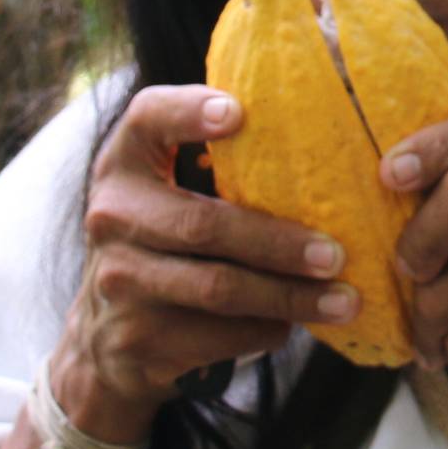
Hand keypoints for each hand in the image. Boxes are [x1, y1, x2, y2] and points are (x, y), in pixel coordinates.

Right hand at [54, 85, 355, 442]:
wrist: (104, 337)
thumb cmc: (164, 243)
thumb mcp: (166, 193)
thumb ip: (218, 163)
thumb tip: (327, 146)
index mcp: (125, 166)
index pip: (147, 119)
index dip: (188, 112)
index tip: (239, 112)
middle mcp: (112, 217)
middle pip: (203, 224)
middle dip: (279, 242)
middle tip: (336, 254)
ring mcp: (119, 280)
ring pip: (219, 289)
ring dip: (289, 297)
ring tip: (343, 301)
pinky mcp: (137, 337)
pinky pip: (219, 334)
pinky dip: (267, 328)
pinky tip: (295, 323)